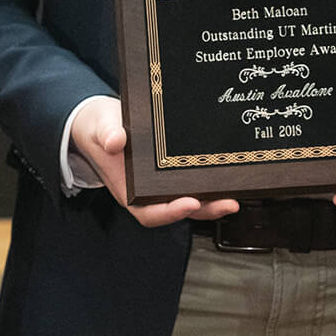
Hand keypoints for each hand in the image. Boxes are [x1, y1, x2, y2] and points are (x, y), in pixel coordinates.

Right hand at [72, 97, 238, 227]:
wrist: (103, 123)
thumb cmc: (100, 129)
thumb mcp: (100, 128)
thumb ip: (106, 134)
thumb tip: (115, 141)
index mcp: (128, 191)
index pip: (149, 212)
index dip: (170, 212)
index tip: (189, 203)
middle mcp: (147, 193)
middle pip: (178, 209)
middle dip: (204, 210)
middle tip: (228, 203)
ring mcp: (161, 184)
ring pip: (189, 199)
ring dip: (212, 201)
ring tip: (235, 197)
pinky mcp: (171, 172)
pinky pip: (192, 183)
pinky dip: (210, 185)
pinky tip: (228, 178)